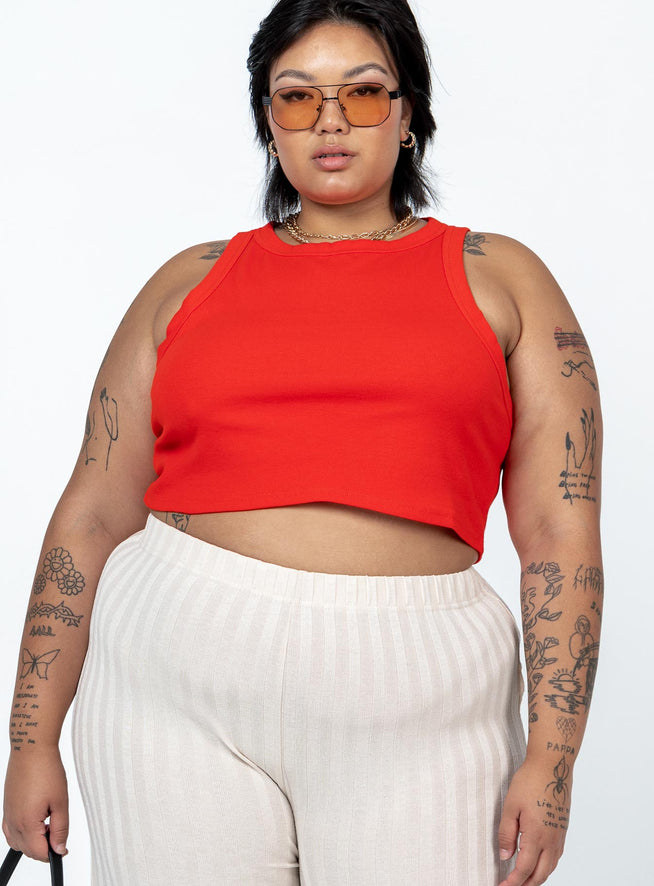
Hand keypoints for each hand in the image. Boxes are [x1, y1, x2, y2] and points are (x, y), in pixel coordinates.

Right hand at [2, 747, 68, 862]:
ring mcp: (7, 815)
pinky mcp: (6, 807)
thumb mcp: (61, 801)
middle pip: (27, 850)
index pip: (38, 852)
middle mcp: (13, 822)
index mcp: (27, 823)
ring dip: (32, 842)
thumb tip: (60, 848)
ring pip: (17, 842)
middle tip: (58, 832)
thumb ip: (61, 828)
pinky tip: (35, 821)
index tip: (63, 848)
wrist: (31, 749)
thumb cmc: (46, 770)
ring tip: (48, 824)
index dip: (53, 853)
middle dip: (43, 848)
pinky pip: (10, 831)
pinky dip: (22, 833)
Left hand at [498, 756, 570, 885]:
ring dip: (537, 877)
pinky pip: (556, 856)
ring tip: (522, 880)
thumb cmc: (529, 782)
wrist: (552, 766)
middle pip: (540, 874)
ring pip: (550, 867)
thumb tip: (505, 856)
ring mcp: (559, 836)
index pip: (524, 869)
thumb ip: (506, 833)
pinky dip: (546, 866)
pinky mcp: (563, 829)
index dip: (512, 882)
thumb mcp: (510, 806)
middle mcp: (552, 840)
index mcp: (537, 836)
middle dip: (525, 885)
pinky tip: (538, 863)